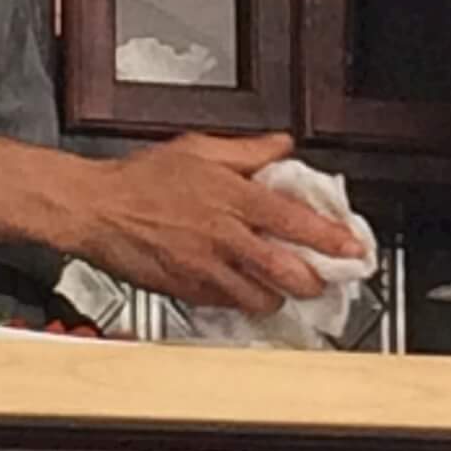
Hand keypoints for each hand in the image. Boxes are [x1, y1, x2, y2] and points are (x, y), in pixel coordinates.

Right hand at [70, 132, 367, 313]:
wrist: (96, 209)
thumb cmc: (141, 178)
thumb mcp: (199, 148)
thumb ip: (249, 150)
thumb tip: (283, 145)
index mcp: (232, 198)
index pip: (295, 221)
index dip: (331, 238)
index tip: (354, 248)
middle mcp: (223, 238)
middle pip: (285, 271)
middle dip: (314, 280)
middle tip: (327, 277)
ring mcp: (205, 269)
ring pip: (260, 297)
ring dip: (282, 295)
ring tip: (289, 284)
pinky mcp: (187, 290)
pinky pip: (229, 305)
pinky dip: (247, 301)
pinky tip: (251, 289)